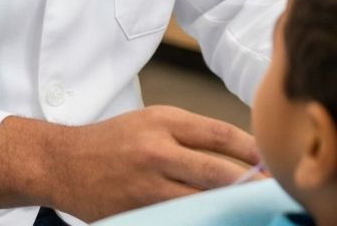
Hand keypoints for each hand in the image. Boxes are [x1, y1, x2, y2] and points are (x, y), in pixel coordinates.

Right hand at [0, 106, 258, 221]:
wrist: (64, 162)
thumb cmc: (113, 141)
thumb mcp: (150, 121)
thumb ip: (188, 134)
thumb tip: (238, 153)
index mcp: (163, 120)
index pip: (219, 134)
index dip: (251, 149)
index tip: (271, 160)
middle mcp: (158, 149)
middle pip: (217, 171)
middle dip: (248, 184)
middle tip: (273, 191)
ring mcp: (148, 184)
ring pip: (201, 200)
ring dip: (227, 206)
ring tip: (249, 210)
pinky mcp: (139, 210)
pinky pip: (179, 217)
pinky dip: (198, 218)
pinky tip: (212, 219)